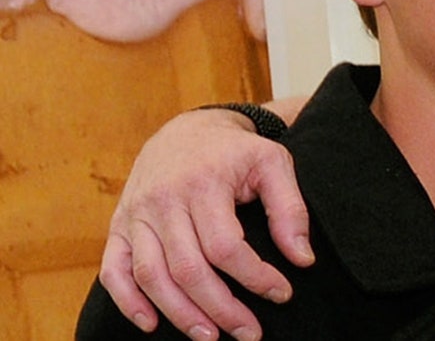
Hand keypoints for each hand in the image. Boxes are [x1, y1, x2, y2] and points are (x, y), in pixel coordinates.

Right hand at [98, 108, 312, 340]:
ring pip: (151, 275)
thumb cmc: (235, 152)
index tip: (282, 293)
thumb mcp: (273, 164)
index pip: (226, 246)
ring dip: (180, 314)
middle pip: (187, 269)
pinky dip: (129, 301)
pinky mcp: (119, 226)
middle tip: (249, 333)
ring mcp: (136, 215)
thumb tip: (302, 259)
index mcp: (203, 184)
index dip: (255, 277)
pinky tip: (152, 324)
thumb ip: (291, 209)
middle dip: (221, 308)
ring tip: (211, 337)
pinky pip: (114, 269)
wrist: (186, 131)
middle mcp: (163, 200)